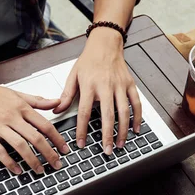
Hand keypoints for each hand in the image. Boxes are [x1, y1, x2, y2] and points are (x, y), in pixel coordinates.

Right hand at [0, 76, 68, 174]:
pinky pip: (0, 151)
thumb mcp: (16, 94)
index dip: (58, 139)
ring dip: (32, 160)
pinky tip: (17, 170)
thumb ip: (37, 101)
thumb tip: (56, 101)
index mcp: (21, 107)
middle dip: (49, 153)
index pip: (45, 125)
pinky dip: (10, 162)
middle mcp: (12, 117)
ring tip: (40, 170)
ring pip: (20, 146)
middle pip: (36, 138)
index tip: (65, 149)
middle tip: (57, 164)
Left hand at [53, 27, 141, 154]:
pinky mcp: (130, 85)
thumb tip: (56, 110)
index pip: (84, 112)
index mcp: (90, 85)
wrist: (105, 44)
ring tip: (120, 144)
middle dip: (107, 135)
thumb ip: (66, 95)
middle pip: (107, 115)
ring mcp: (120, 86)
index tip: (81, 143)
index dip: (82, 130)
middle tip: (106, 151)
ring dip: (123, 130)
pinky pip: (136, 104)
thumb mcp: (73, 76)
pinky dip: (138, 118)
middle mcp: (106, 86)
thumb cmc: (89, 60)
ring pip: (124, 112)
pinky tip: (136, 129)